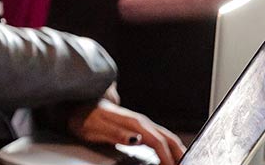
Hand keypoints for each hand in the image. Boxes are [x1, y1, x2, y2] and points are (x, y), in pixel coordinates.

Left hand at [69, 99, 183, 164]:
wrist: (79, 106)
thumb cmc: (85, 119)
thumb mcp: (96, 128)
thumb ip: (116, 133)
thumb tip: (137, 139)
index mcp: (133, 123)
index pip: (157, 141)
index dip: (167, 157)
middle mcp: (140, 122)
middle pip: (168, 138)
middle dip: (179, 153)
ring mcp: (141, 124)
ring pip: (166, 136)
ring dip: (177, 149)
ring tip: (184, 162)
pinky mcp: (139, 127)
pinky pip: (160, 136)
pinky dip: (169, 146)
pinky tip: (171, 154)